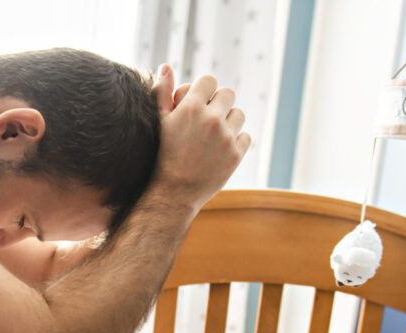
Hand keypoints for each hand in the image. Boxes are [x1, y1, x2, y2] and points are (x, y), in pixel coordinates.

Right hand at [148, 64, 250, 213]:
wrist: (173, 193)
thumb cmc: (163, 156)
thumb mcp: (159, 122)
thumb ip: (163, 92)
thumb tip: (166, 66)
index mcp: (191, 107)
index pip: (210, 80)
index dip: (205, 90)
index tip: (200, 102)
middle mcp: (211, 119)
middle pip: (228, 94)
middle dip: (219, 103)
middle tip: (209, 117)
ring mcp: (226, 137)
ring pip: (239, 114)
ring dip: (229, 121)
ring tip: (215, 135)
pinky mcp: (236, 155)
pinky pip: (245, 136)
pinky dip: (236, 141)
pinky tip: (220, 150)